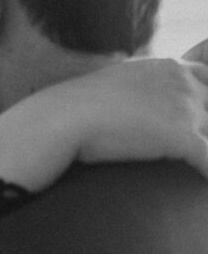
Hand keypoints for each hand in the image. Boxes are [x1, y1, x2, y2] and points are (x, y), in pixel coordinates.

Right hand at [0, 57, 207, 192]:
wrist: (62, 119)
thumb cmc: (77, 107)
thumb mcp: (113, 83)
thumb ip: (136, 87)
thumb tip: (131, 102)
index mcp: (170, 67)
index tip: (199, 119)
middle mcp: (184, 83)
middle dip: (206, 127)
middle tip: (194, 146)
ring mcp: (186, 108)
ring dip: (204, 151)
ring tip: (199, 168)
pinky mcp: (183, 136)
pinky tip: (201, 186)